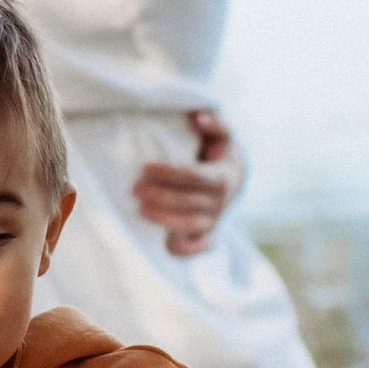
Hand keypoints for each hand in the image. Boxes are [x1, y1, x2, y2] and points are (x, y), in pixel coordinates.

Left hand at [132, 112, 241, 257]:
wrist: (234, 179)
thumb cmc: (218, 153)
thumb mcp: (221, 135)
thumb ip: (215, 124)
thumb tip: (200, 118)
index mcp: (221, 178)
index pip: (192, 177)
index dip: (167, 173)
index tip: (144, 167)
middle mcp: (219, 203)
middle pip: (187, 202)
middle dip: (159, 195)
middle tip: (134, 188)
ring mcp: (213, 221)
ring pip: (190, 225)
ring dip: (164, 219)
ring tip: (140, 209)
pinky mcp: (206, 236)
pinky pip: (196, 248)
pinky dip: (182, 249)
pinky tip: (163, 243)